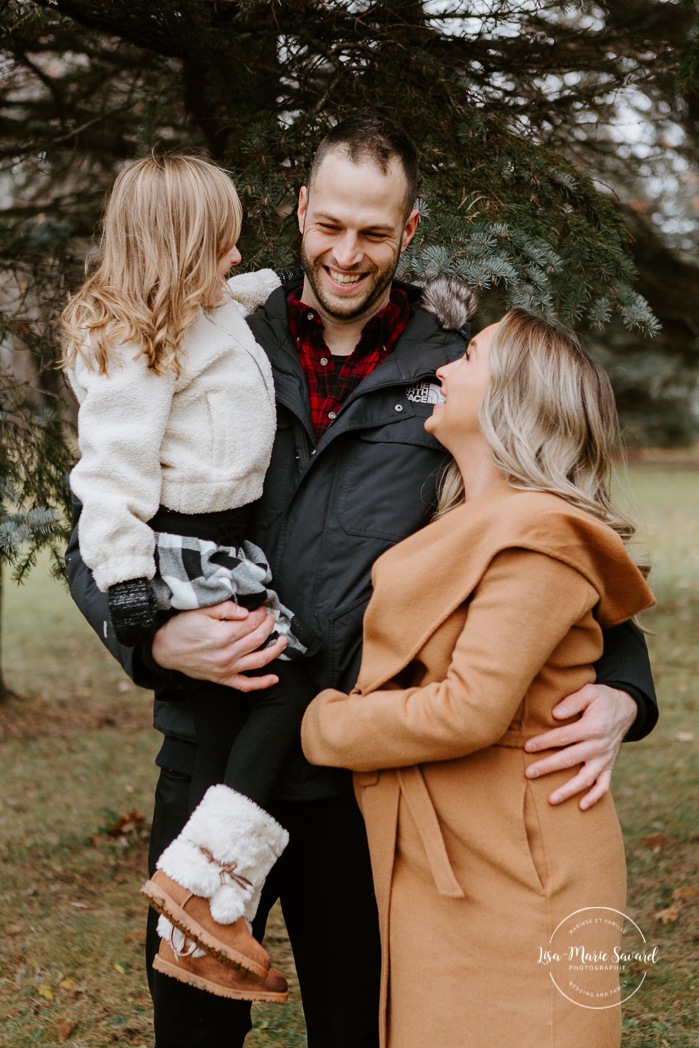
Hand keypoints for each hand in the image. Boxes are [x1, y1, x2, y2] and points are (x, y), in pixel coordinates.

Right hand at [151, 601, 287, 691]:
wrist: (164, 650)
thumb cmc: (180, 627)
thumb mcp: (200, 610)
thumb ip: (225, 608)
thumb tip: (246, 612)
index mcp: (223, 635)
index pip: (251, 624)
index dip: (260, 614)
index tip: (263, 608)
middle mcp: (227, 654)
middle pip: (258, 639)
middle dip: (268, 626)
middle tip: (271, 618)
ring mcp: (226, 669)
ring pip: (259, 661)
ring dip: (275, 651)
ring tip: (283, 641)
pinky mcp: (222, 679)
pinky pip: (246, 685)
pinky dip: (262, 683)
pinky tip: (275, 679)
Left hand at [524, 684, 636, 809]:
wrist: (626, 708)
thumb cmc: (602, 698)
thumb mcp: (590, 691)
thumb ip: (572, 701)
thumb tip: (555, 714)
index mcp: (592, 727)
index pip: (564, 737)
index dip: (545, 742)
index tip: (527, 747)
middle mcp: (599, 746)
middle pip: (570, 759)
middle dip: (548, 767)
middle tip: (529, 773)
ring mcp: (604, 758)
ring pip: (586, 778)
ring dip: (569, 790)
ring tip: (551, 800)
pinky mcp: (609, 766)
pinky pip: (604, 785)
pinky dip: (594, 797)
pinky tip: (581, 807)